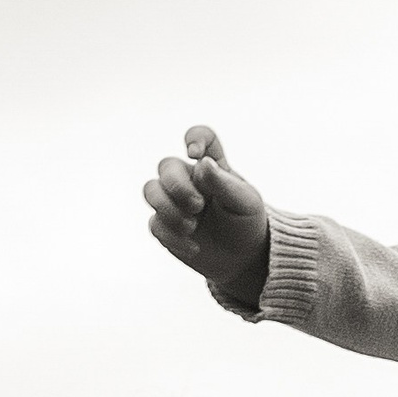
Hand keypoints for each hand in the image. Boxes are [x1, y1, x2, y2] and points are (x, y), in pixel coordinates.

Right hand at [144, 127, 272, 307]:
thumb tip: (201, 161)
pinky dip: (173, 237)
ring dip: (167, 208)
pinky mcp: (165, 226)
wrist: (243, 259)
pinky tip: (194, 247)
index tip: (195, 154)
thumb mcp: (245, 203)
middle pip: (166, 166)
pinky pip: (155, 224)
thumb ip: (224, 182)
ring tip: (191, 226)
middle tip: (198, 206)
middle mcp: (189, 179)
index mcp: (212, 167)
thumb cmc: (247, 224)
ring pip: (150, 190)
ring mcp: (174, 202)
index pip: (201, 137)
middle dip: (177, 186)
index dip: (195, 138)